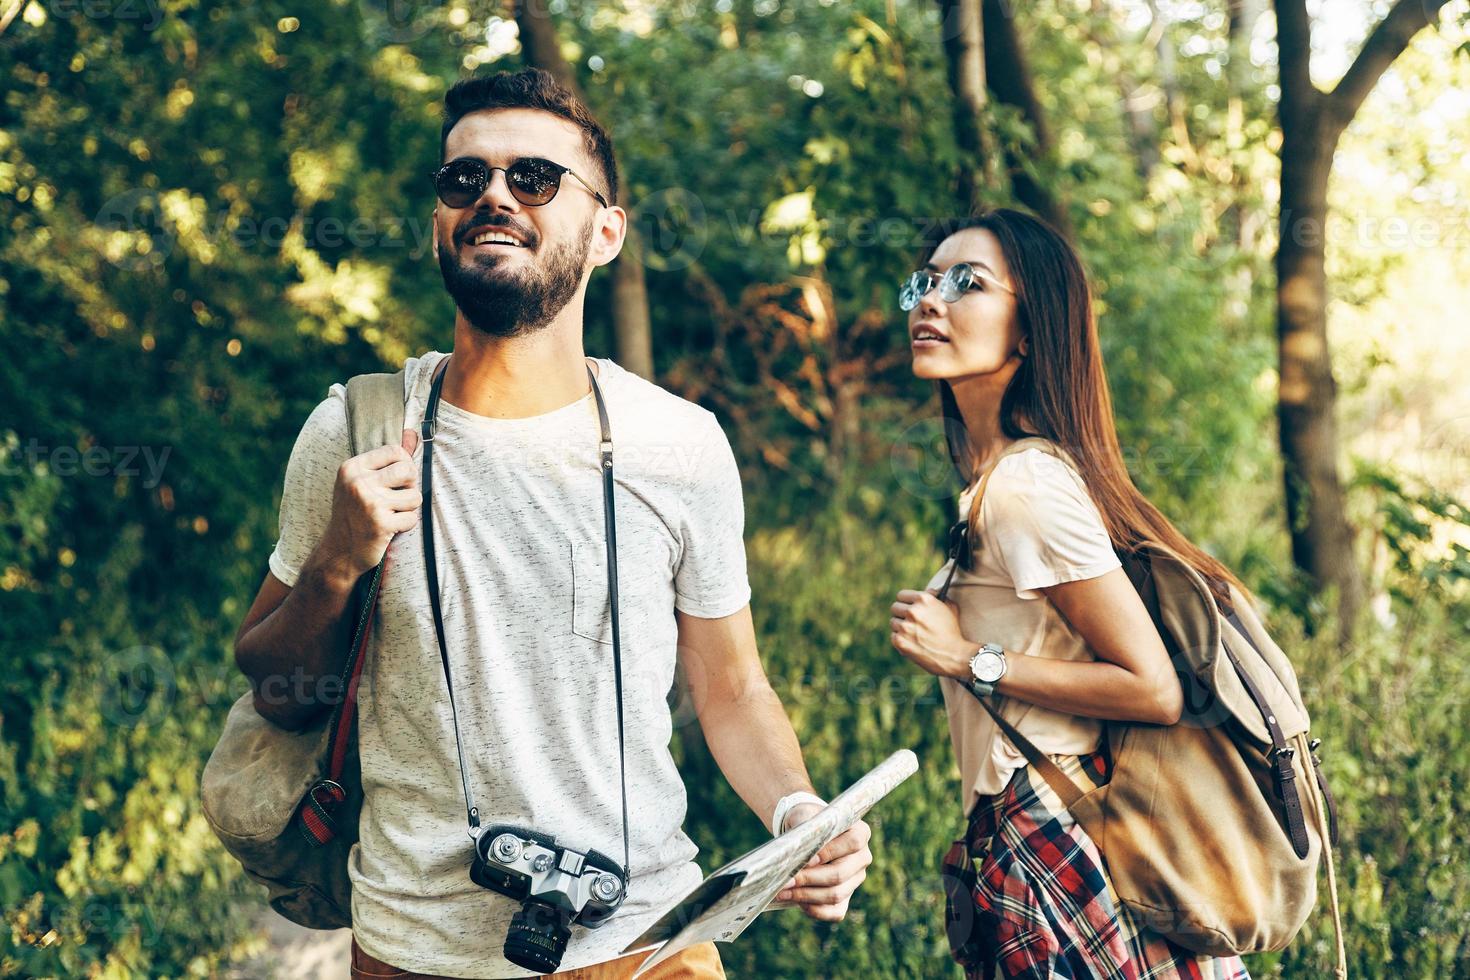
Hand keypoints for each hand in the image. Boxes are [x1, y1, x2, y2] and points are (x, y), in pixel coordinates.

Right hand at [315, 429, 421, 582]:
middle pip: (409, 470)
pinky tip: (389, 528)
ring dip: (408, 508)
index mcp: (352, 468)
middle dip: (410, 485)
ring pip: (415, 496)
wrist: (339, 551)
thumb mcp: (360, 481)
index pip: (396, 450)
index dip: (404, 464)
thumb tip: (414, 433)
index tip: (396, 480)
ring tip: (391, 514)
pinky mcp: (381, 524)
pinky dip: (405, 525)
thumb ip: (386, 459)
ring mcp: (369, 503)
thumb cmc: (354, 513)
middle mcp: (358, 482)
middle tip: (397, 498)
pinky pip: (412, 518)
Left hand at [774, 804, 872, 921]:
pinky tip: (795, 901)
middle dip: (810, 879)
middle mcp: (863, 857)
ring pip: (836, 895)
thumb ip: (805, 831)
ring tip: (783, 891)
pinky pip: (835, 912)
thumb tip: (799, 857)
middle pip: (841, 873)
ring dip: (807, 895)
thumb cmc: (807, 821)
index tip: (807, 859)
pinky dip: (814, 909)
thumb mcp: (805, 816)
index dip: (830, 852)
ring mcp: (856, 879)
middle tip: (786, 880)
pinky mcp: (847, 897)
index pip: (853, 843)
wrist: (806, 834)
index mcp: (860, 832)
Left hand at [890, 588, 970, 679]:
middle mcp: (912, 611)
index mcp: (924, 599)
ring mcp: (905, 626)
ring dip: (901, 627)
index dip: (906, 601)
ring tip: (913, 633)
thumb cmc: (953, 631)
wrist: (953, 656)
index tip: (907, 606)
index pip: (901, 595)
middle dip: (901, 613)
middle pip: (895, 607)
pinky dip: (901, 640)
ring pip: (893, 622)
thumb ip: (937, 597)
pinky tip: (912, 642)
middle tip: (909, 621)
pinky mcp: (900, 641)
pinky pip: (893, 636)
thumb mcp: (950, 607)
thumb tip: (928, 591)